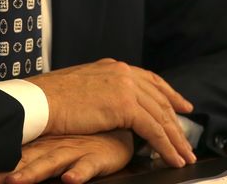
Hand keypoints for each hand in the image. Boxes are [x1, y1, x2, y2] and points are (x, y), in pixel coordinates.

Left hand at [0, 131, 135, 183]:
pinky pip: (87, 166)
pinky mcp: (96, 157)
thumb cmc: (87, 138)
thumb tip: (11, 167)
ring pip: (51, 163)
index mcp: (43, 146)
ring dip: (33, 173)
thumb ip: (37, 154)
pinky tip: (70, 179)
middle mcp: (54, 149)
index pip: (15, 158)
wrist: (119, 126)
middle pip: (26, 163)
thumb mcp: (59, 144)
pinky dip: (79, 172)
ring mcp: (74, 152)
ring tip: (16, 181)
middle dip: (6, 174)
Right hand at [29, 59, 195, 166]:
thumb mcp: (80, 87)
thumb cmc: (49, 100)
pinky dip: (166, 147)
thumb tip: (106, 103)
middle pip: (160, 100)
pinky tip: (172, 159)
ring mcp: (126, 87)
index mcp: (113, 67)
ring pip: (160, 117)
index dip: (169, 94)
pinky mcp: (125, 106)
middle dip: (176, 122)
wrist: (39, 102)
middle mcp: (124, 73)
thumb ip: (100, 92)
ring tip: (185, 157)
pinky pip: (153, 130)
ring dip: (175, 140)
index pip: (150, 80)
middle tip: (187, 140)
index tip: (183, 106)